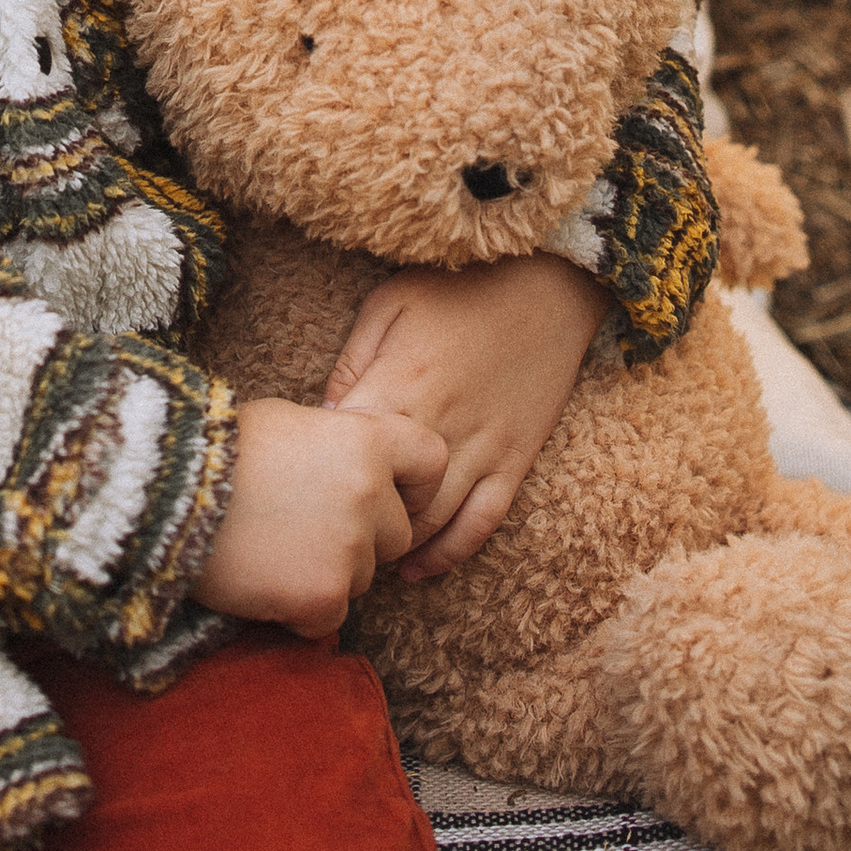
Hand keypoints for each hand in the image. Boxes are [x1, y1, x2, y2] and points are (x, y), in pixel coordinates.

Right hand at [193, 396, 449, 639]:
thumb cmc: (221, 448)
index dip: (416, 485)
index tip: (393, 497)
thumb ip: (339, 443)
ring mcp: (350, 547)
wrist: (169, 492)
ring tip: (273, 547)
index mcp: (366, 439)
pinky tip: (263, 578)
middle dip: (361, 538)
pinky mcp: (324, 595)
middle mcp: (370, 492)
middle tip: (304, 526)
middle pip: (396, 534)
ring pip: (363, 577)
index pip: (432, 462)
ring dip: (329, 572)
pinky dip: (301, 608)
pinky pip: (330, 615)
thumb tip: (360, 463)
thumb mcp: (290, 422)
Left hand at [325, 254, 608, 580]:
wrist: (547, 283)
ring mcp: (482, 449)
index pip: (347, 452)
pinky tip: (417, 567)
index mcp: (401, 384)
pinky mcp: (514, 461)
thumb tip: (324, 416)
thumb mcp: (390, 303)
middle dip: (355, 520)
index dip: (321, 472)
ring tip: (362, 551)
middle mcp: (439, 426)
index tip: (302, 482)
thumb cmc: (460, 287)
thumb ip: (353, 361)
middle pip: (386, 500)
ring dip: (394, 545)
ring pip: (430, 523)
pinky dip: (448, 554)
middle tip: (326, 528)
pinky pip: (480, 524)